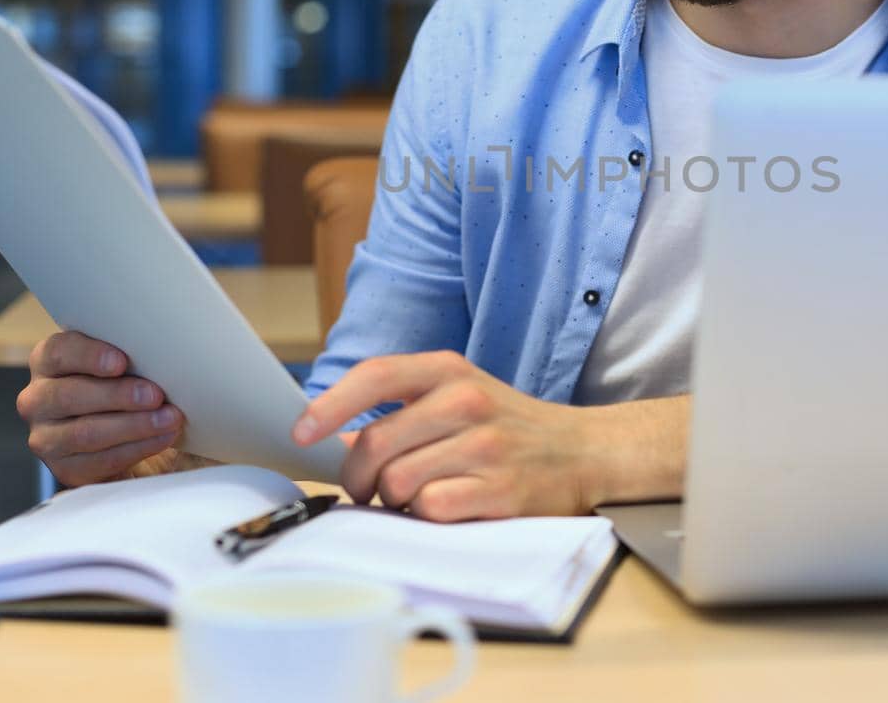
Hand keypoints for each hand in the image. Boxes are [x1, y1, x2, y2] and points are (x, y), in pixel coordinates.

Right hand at [16, 331, 186, 486]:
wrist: (129, 437)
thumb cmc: (129, 387)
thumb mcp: (125, 364)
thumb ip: (130, 355)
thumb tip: (164, 350)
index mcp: (48, 363)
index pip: (57, 353)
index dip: (88, 355)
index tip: (121, 362)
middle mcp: (38, 400)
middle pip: (69, 395)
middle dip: (118, 395)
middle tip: (156, 395)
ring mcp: (46, 438)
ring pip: (85, 433)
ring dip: (133, 425)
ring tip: (168, 419)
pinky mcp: (66, 469)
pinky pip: (100, 461)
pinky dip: (137, 448)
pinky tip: (162, 438)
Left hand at [291, 351, 605, 521]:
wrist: (586, 451)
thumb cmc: (509, 427)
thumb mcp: (460, 395)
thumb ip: (402, 409)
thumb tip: (331, 437)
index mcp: (450, 370)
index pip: (375, 375)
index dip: (330, 405)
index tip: (301, 431)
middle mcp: (467, 401)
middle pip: (375, 443)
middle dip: (358, 475)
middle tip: (368, 488)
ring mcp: (485, 446)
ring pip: (397, 482)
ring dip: (395, 499)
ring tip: (418, 495)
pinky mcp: (500, 490)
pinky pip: (430, 510)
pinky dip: (426, 516)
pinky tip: (446, 508)